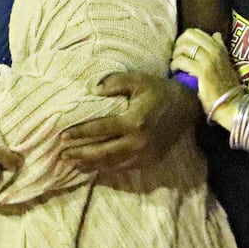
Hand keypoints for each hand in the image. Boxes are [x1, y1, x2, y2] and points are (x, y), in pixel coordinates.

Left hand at [58, 71, 199, 172]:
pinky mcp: (149, 161)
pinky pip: (123, 168)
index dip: (80, 133)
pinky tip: (93, 167)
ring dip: (91, 165)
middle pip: (103, 153)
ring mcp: (144, 154)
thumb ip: (115, 82)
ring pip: (112, 164)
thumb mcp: (137, 79)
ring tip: (72, 163)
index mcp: (134, 121)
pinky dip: (106, 168)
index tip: (63, 136)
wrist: (186, 107)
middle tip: (62, 155)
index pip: (101, 130)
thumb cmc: (158, 90)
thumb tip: (93, 89)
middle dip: (81, 155)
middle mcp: (138, 142)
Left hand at [171, 28, 242, 119]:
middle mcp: (215, 51)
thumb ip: (220, 48)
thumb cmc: (226, 86)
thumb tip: (216, 34)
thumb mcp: (226, 63)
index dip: (185, 38)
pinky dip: (175, 64)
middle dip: (179, 42)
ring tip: (175, 63)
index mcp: (220, 48)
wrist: (232, 104)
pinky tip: (174, 70)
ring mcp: (209, 60)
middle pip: (190, 35)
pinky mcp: (203, 71)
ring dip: (175, 54)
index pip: (197, 32)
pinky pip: (182, 60)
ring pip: (185, 46)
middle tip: (176, 54)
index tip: (181, 48)